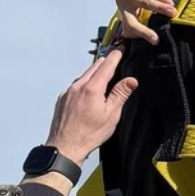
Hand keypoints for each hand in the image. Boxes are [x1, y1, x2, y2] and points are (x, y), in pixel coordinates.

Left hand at [46, 46, 138, 168]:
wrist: (65, 147)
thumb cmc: (90, 134)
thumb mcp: (111, 115)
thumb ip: (120, 94)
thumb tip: (131, 80)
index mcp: (92, 88)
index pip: (106, 65)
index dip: (115, 55)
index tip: (121, 48)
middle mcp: (78, 86)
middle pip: (94, 67)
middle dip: (105, 61)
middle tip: (115, 57)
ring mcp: (68, 92)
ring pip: (84, 75)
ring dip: (94, 72)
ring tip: (104, 74)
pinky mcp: (62, 99)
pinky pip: (75, 85)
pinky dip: (85, 82)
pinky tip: (89, 90)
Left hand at [96, 0, 175, 43]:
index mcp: (125, 9)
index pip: (130, 26)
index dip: (141, 34)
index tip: (154, 41)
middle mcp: (124, 4)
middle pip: (132, 22)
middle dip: (143, 31)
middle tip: (156, 39)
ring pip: (145, 3)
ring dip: (160, 8)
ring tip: (173, 12)